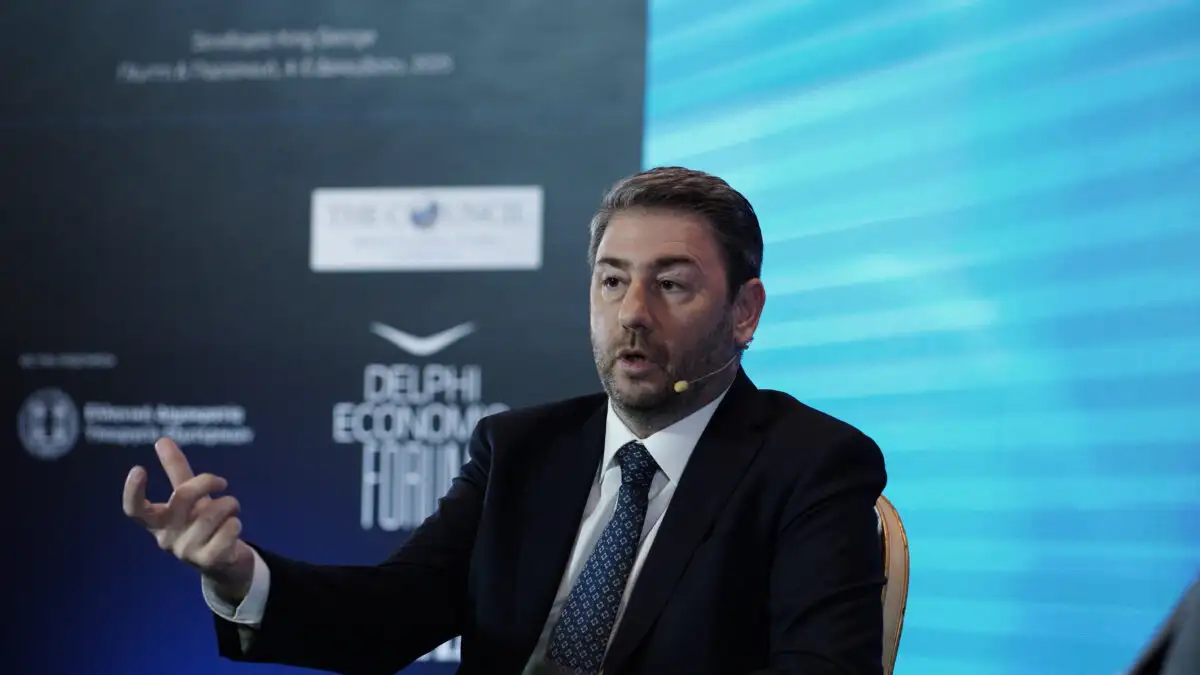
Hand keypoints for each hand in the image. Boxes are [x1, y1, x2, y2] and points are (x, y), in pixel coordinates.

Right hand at [123, 437, 254, 599]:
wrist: (224, 563)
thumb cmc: (202, 524)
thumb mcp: (189, 498)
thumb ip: (176, 470)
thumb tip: (162, 440)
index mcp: (158, 521)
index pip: (135, 510)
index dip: (133, 491)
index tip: (138, 469)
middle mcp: (167, 538)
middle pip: (183, 496)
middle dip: (207, 481)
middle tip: (221, 482)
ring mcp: (187, 552)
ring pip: (214, 511)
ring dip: (230, 504)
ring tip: (231, 510)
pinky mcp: (209, 561)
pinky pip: (229, 529)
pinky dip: (236, 523)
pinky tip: (233, 528)